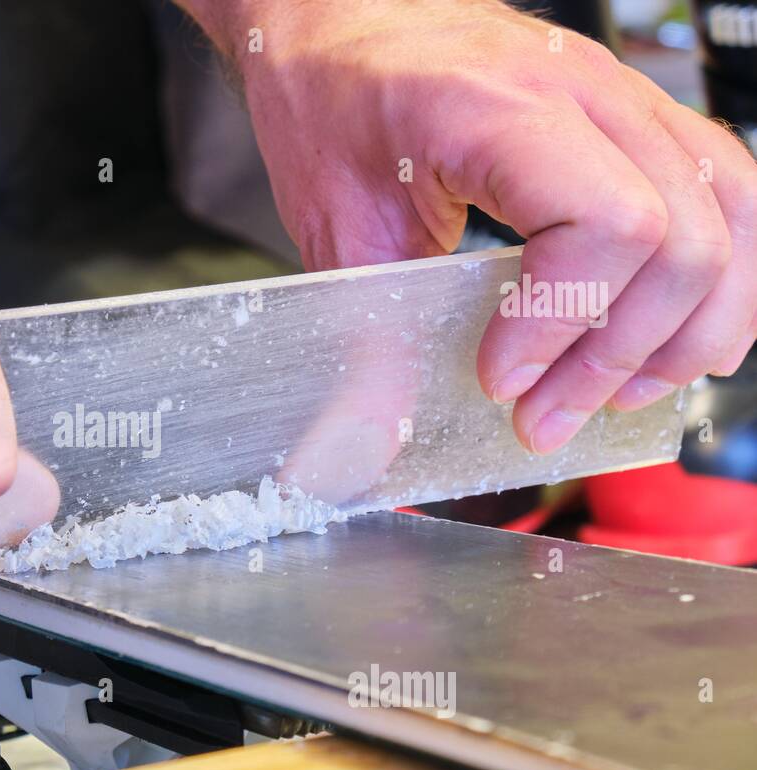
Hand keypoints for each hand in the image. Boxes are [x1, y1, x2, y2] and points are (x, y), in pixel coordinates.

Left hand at [180, 0, 756, 452]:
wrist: (341, 26)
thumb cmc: (335, 98)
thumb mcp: (334, 226)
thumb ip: (366, 339)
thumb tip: (367, 444)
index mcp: (498, 107)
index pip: (605, 222)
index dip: (564, 324)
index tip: (501, 380)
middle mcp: (584, 91)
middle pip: (682, 238)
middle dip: (618, 355)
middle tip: (546, 416)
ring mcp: (625, 97)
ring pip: (729, 219)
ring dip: (684, 330)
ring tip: (616, 396)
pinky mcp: (638, 119)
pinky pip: (726, 193)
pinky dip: (719, 279)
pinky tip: (685, 338)